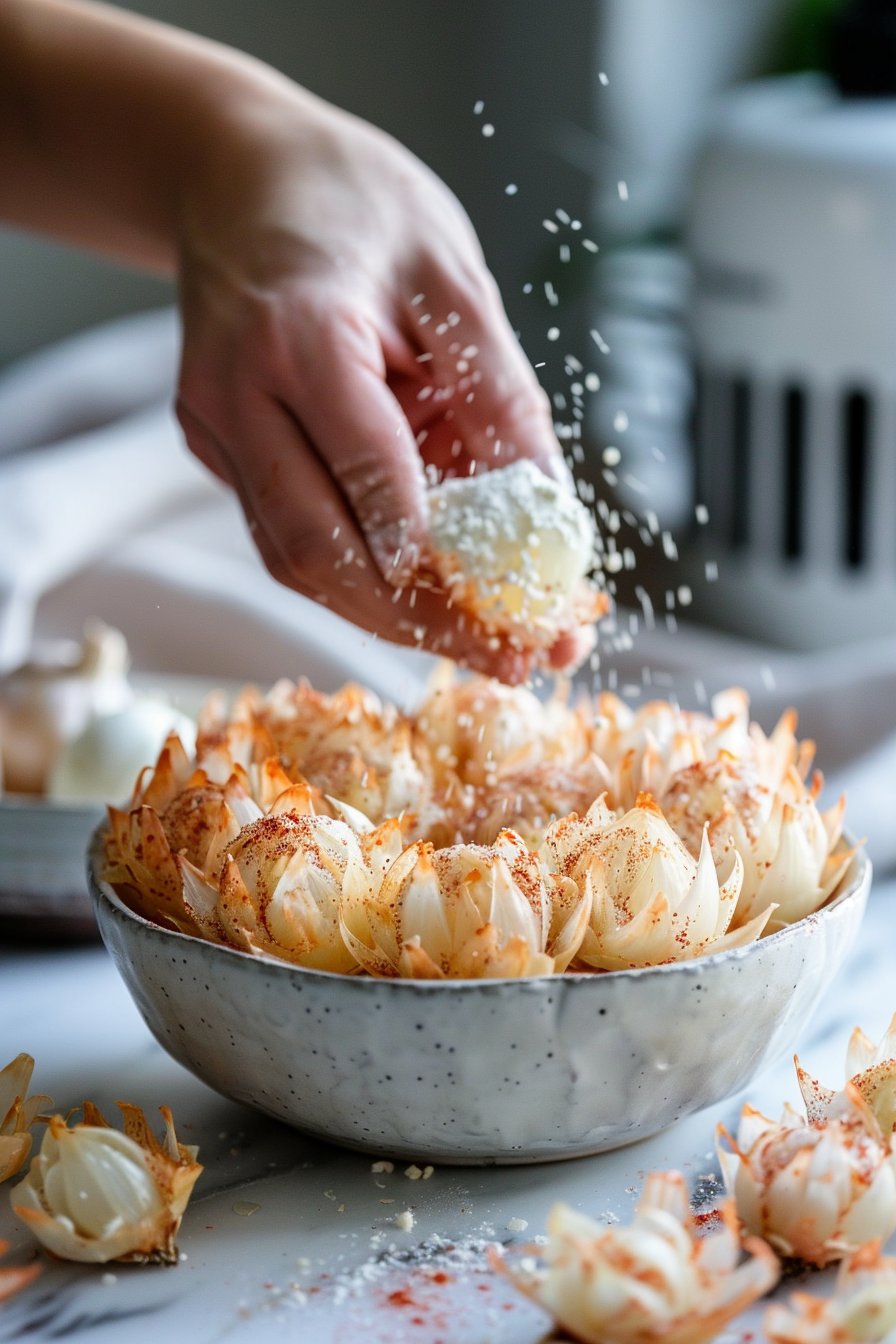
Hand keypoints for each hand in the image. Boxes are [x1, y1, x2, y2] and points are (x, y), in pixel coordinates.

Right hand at [174, 86, 577, 681]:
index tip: (512, 618)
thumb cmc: (353, 206)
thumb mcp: (451, 274)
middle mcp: (235, 393)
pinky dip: (354, 570)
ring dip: (382, 613)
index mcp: (298, 335)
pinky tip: (417, 584)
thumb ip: (497, 393)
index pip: (370, 475)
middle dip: (415, 620)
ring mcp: (211, 425)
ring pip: (292, 558)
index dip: (440, 561)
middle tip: (501, 657)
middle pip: (316, 550)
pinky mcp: (210, 444)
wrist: (237, 173)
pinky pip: (282, 530)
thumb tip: (547, 509)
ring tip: (470, 638)